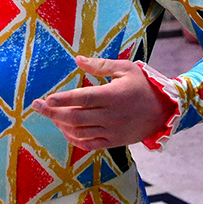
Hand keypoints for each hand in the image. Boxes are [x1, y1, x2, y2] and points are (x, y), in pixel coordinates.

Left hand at [31, 55, 175, 150]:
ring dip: (61, 125)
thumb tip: (77, 59)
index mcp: (113, 96)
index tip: (46, 99)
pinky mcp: (113, 141)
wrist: (165, 111)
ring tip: (50, 115)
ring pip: (79, 132)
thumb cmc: (143, 85)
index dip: (63, 100)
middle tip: (37, 106)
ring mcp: (111, 131)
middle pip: (75, 117)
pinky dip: (73, 139)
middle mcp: (111, 115)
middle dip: (52, 112)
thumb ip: (100, 65)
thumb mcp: (125, 69)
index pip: (83, 99)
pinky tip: (64, 129)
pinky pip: (88, 144)